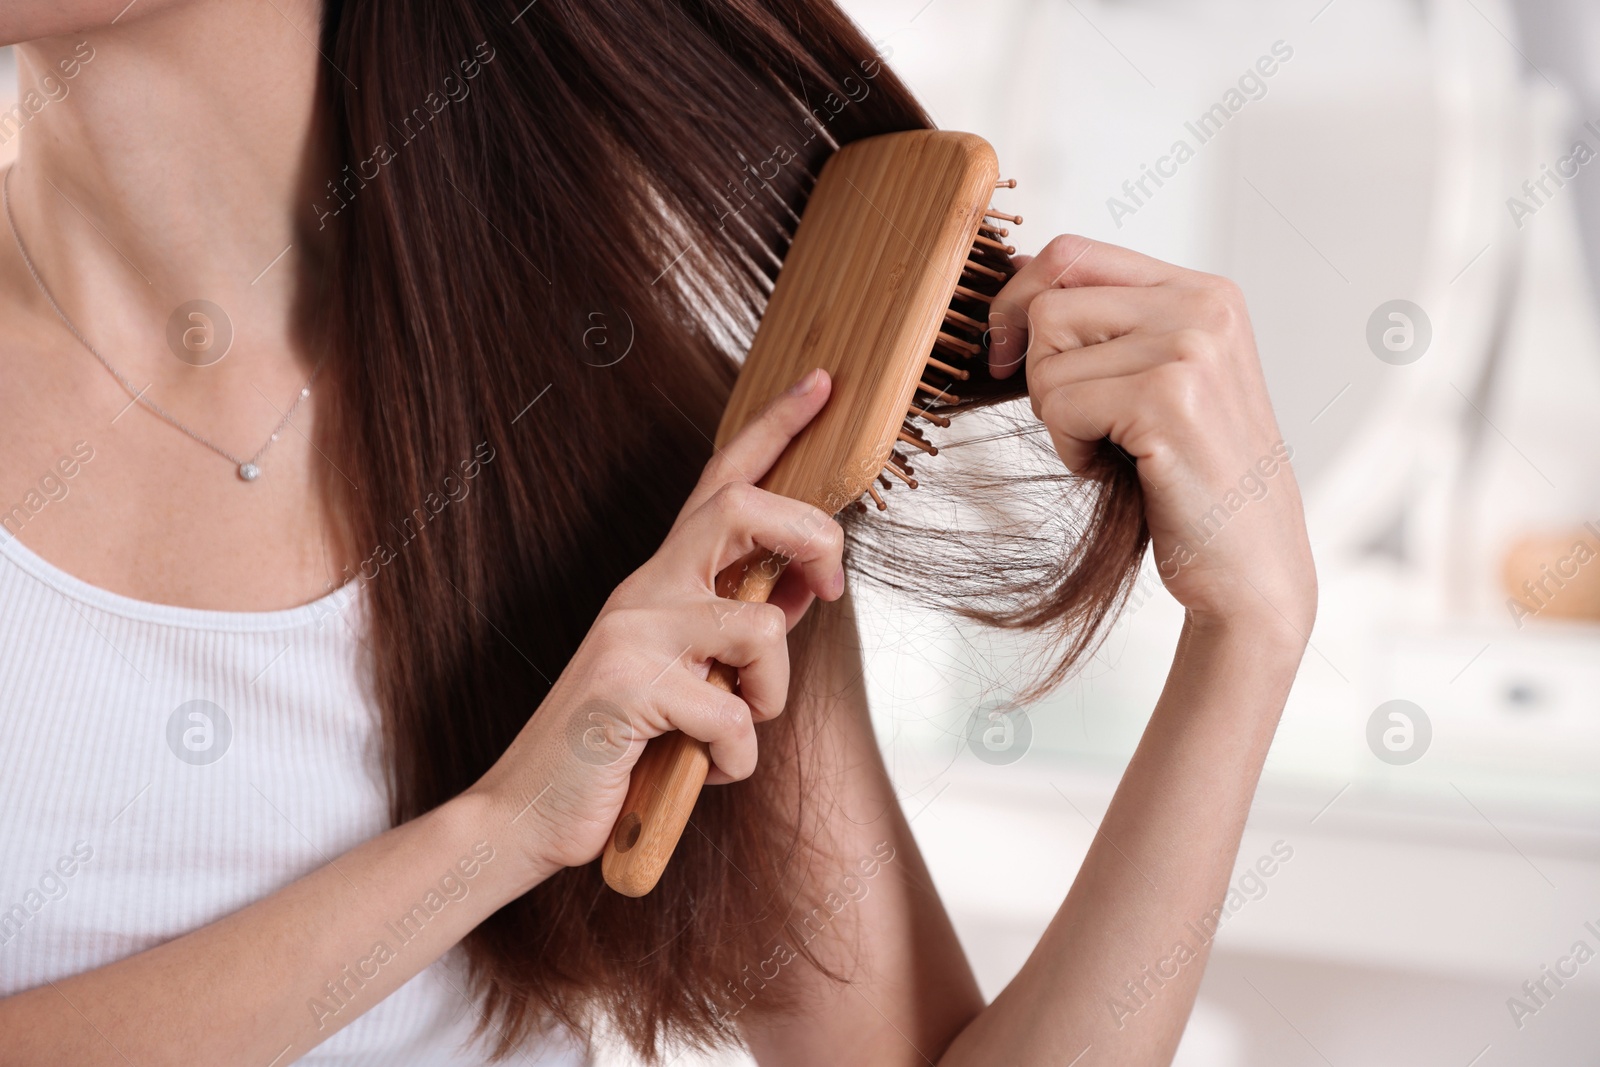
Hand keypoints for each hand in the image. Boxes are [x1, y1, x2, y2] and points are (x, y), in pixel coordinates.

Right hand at [467, 369, 845, 882]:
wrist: (528, 813)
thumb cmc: (620, 746)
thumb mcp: (688, 677)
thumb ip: (738, 630)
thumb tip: (806, 591)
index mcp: (661, 581)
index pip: (722, 480)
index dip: (775, 428)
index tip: (822, 383)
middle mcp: (645, 591)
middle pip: (744, 509)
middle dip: (812, 537)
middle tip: (830, 587)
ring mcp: (633, 635)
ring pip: (760, 626)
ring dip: (772, 697)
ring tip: (736, 730)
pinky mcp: (629, 690)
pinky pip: (734, 717)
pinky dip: (739, 760)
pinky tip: (707, 772)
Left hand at [989, 235, 1314, 636]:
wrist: (1250, 566)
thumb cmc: (1190, 478)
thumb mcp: (1156, 379)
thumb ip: (1103, 323)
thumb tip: (1016, 274)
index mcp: (1204, 292)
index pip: (1073, 252)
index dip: (1019, 298)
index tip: (1006, 354)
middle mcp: (1205, 307)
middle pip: (1049, 304)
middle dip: (1040, 373)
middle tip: (1087, 422)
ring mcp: (1192, 350)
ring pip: (1046, 361)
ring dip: (1060, 420)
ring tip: (1114, 448)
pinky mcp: (1169, 399)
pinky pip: (1059, 406)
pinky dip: (1071, 450)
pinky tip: (1119, 469)